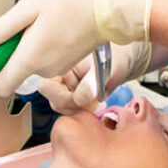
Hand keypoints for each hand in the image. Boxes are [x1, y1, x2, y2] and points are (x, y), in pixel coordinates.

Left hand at [0, 0, 151, 97]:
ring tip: (39, 21)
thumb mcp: (29, 7)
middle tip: (17, 26)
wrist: (107, 10)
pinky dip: (41, 45)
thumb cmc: (72, 4)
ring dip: (27, 45)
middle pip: (14, 70)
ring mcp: (57, 68)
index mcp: (30, 58)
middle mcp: (43, 69)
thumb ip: (3, 28)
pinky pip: (44, 58)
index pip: (0, 86)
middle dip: (9, 51)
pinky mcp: (66, 62)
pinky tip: (51, 26)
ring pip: (29, 62)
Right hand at [34, 42, 152, 114]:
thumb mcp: (104, 68)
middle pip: (54, 101)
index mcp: (59, 63)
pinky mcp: (74, 97)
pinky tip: (97, 101)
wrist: (122, 60)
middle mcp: (58, 76)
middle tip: (92, 101)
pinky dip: (86, 110)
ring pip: (63, 108)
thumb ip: (91, 82)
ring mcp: (65, 88)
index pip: (46, 86)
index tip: (81, 99)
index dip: (61, 97)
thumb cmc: (113, 57)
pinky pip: (74, 110)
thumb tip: (80, 99)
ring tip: (97, 100)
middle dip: (73, 106)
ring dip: (80, 109)